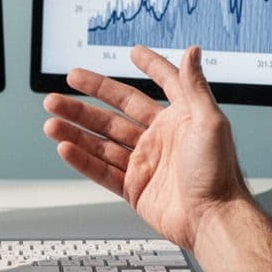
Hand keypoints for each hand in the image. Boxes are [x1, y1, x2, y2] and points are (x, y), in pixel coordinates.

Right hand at [43, 45, 248, 250]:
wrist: (213, 220)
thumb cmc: (219, 174)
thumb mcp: (210, 122)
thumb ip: (195, 86)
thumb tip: (192, 51)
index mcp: (180, 119)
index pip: (164, 84)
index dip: (151, 67)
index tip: (135, 52)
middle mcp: (160, 139)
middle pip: (117, 111)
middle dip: (90, 94)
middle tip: (67, 81)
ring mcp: (145, 163)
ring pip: (102, 140)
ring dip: (76, 127)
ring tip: (52, 117)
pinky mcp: (135, 188)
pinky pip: (101, 170)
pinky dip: (82, 159)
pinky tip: (64, 146)